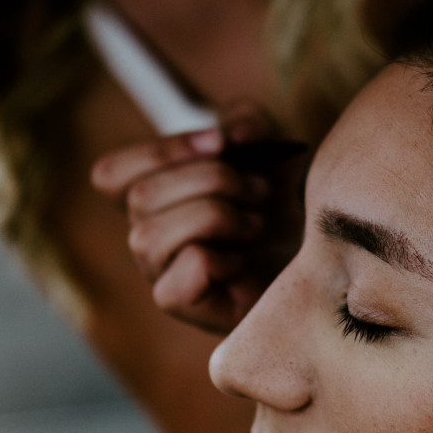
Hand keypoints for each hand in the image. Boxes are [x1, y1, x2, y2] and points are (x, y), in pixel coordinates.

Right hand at [90, 105, 307, 334]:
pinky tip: (240, 262)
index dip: (163, 150)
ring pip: (148, 236)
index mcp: (156, 197)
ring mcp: (161, 274)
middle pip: (140, 196)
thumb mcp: (267, 149)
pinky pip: (172, 284)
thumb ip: (246, 125)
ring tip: (255, 224)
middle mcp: (149, 236)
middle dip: (211, 180)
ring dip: (214, 217)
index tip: (222, 142)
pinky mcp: (184, 308)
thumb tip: (233, 133)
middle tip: (259, 191)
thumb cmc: (283, 205)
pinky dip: (211, 263)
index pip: (111, 175)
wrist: (320, 259)